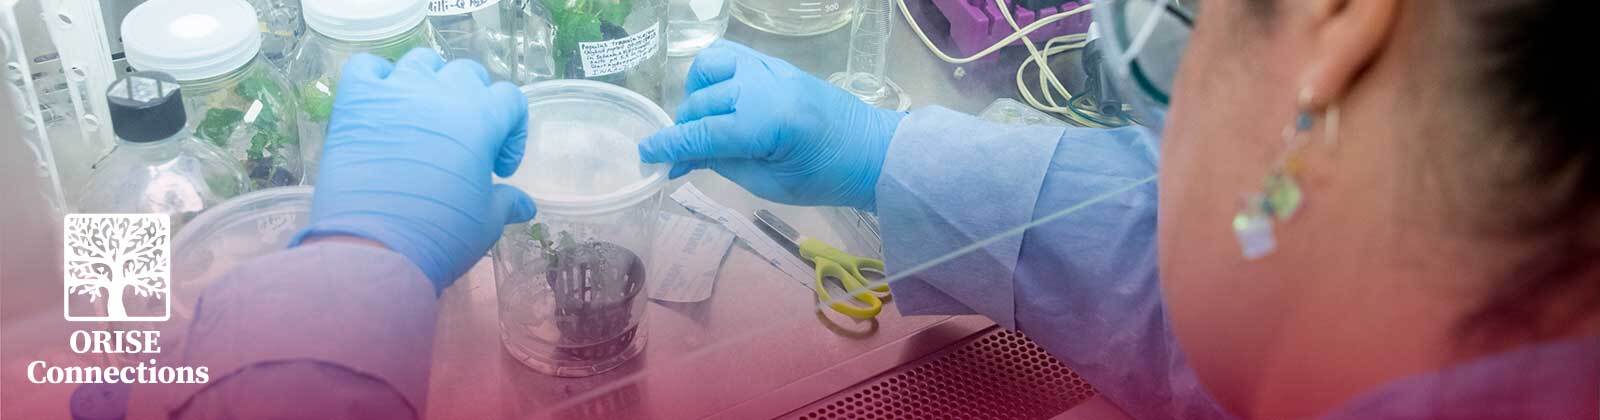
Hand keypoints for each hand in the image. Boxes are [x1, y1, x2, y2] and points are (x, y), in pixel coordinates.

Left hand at [291, 49, 535, 291]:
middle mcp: (441, 94)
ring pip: (422, 61)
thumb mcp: (486, 222)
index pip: (510, 99)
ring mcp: (395, 92)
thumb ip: (506, 203)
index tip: (498, 167)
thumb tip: (525, 205)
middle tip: (464, 141)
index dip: (512, 132)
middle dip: (474, 103)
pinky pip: (367, 67)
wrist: (374, 248)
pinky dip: (378, 78)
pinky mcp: (356, 102)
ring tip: (425, 116)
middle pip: (468, 74)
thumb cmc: (440, 233)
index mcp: (481, 119)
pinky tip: (382, 102)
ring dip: (431, 82)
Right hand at [638, 41, 904, 210]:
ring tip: (704, 125)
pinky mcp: (776, 63)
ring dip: (695, 96)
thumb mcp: (769, 184)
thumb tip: (680, 159)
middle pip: (700, 103)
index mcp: (768, 122)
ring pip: (708, 68)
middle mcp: (764, 86)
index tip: (645, 156)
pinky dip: (713, 75)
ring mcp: (770, 69)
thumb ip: (722, 163)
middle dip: (682, 131)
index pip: (703, 132)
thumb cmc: (826, 178)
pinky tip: (718, 100)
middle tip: (679, 160)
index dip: (669, 146)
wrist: (873, 151)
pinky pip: (729, 56)